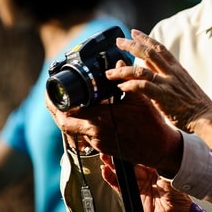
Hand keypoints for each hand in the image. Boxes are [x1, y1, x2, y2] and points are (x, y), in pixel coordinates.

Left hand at [46, 89, 182, 174]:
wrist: (160, 148)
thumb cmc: (151, 124)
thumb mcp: (139, 98)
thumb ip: (124, 79)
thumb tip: (117, 62)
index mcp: (100, 120)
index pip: (66, 115)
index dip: (54, 105)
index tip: (50, 94)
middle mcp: (96, 134)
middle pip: (64, 124)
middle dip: (56, 112)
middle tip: (53, 100)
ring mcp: (98, 143)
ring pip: (76, 130)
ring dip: (72, 117)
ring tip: (72, 103)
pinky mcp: (104, 148)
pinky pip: (87, 135)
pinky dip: (84, 124)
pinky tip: (91, 114)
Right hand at [99, 154, 191, 211]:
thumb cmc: (180, 193)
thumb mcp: (170, 172)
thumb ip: (159, 162)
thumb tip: (148, 151)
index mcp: (157, 166)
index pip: (141, 155)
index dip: (131, 149)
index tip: (123, 143)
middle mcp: (147, 174)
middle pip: (130, 163)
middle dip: (119, 156)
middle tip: (110, 148)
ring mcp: (140, 184)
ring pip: (123, 173)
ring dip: (113, 166)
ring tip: (104, 158)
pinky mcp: (134, 195)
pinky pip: (121, 187)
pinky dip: (112, 180)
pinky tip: (106, 172)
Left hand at [109, 29, 211, 136]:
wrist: (207, 117)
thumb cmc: (196, 105)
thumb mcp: (184, 85)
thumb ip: (170, 77)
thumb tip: (155, 73)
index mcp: (177, 69)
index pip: (160, 48)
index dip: (146, 39)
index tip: (134, 32)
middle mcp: (172, 73)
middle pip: (148, 53)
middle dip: (131, 45)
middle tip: (118, 42)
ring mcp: (168, 84)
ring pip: (141, 69)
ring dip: (122, 70)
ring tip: (110, 73)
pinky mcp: (164, 96)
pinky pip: (143, 86)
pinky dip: (130, 85)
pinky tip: (121, 87)